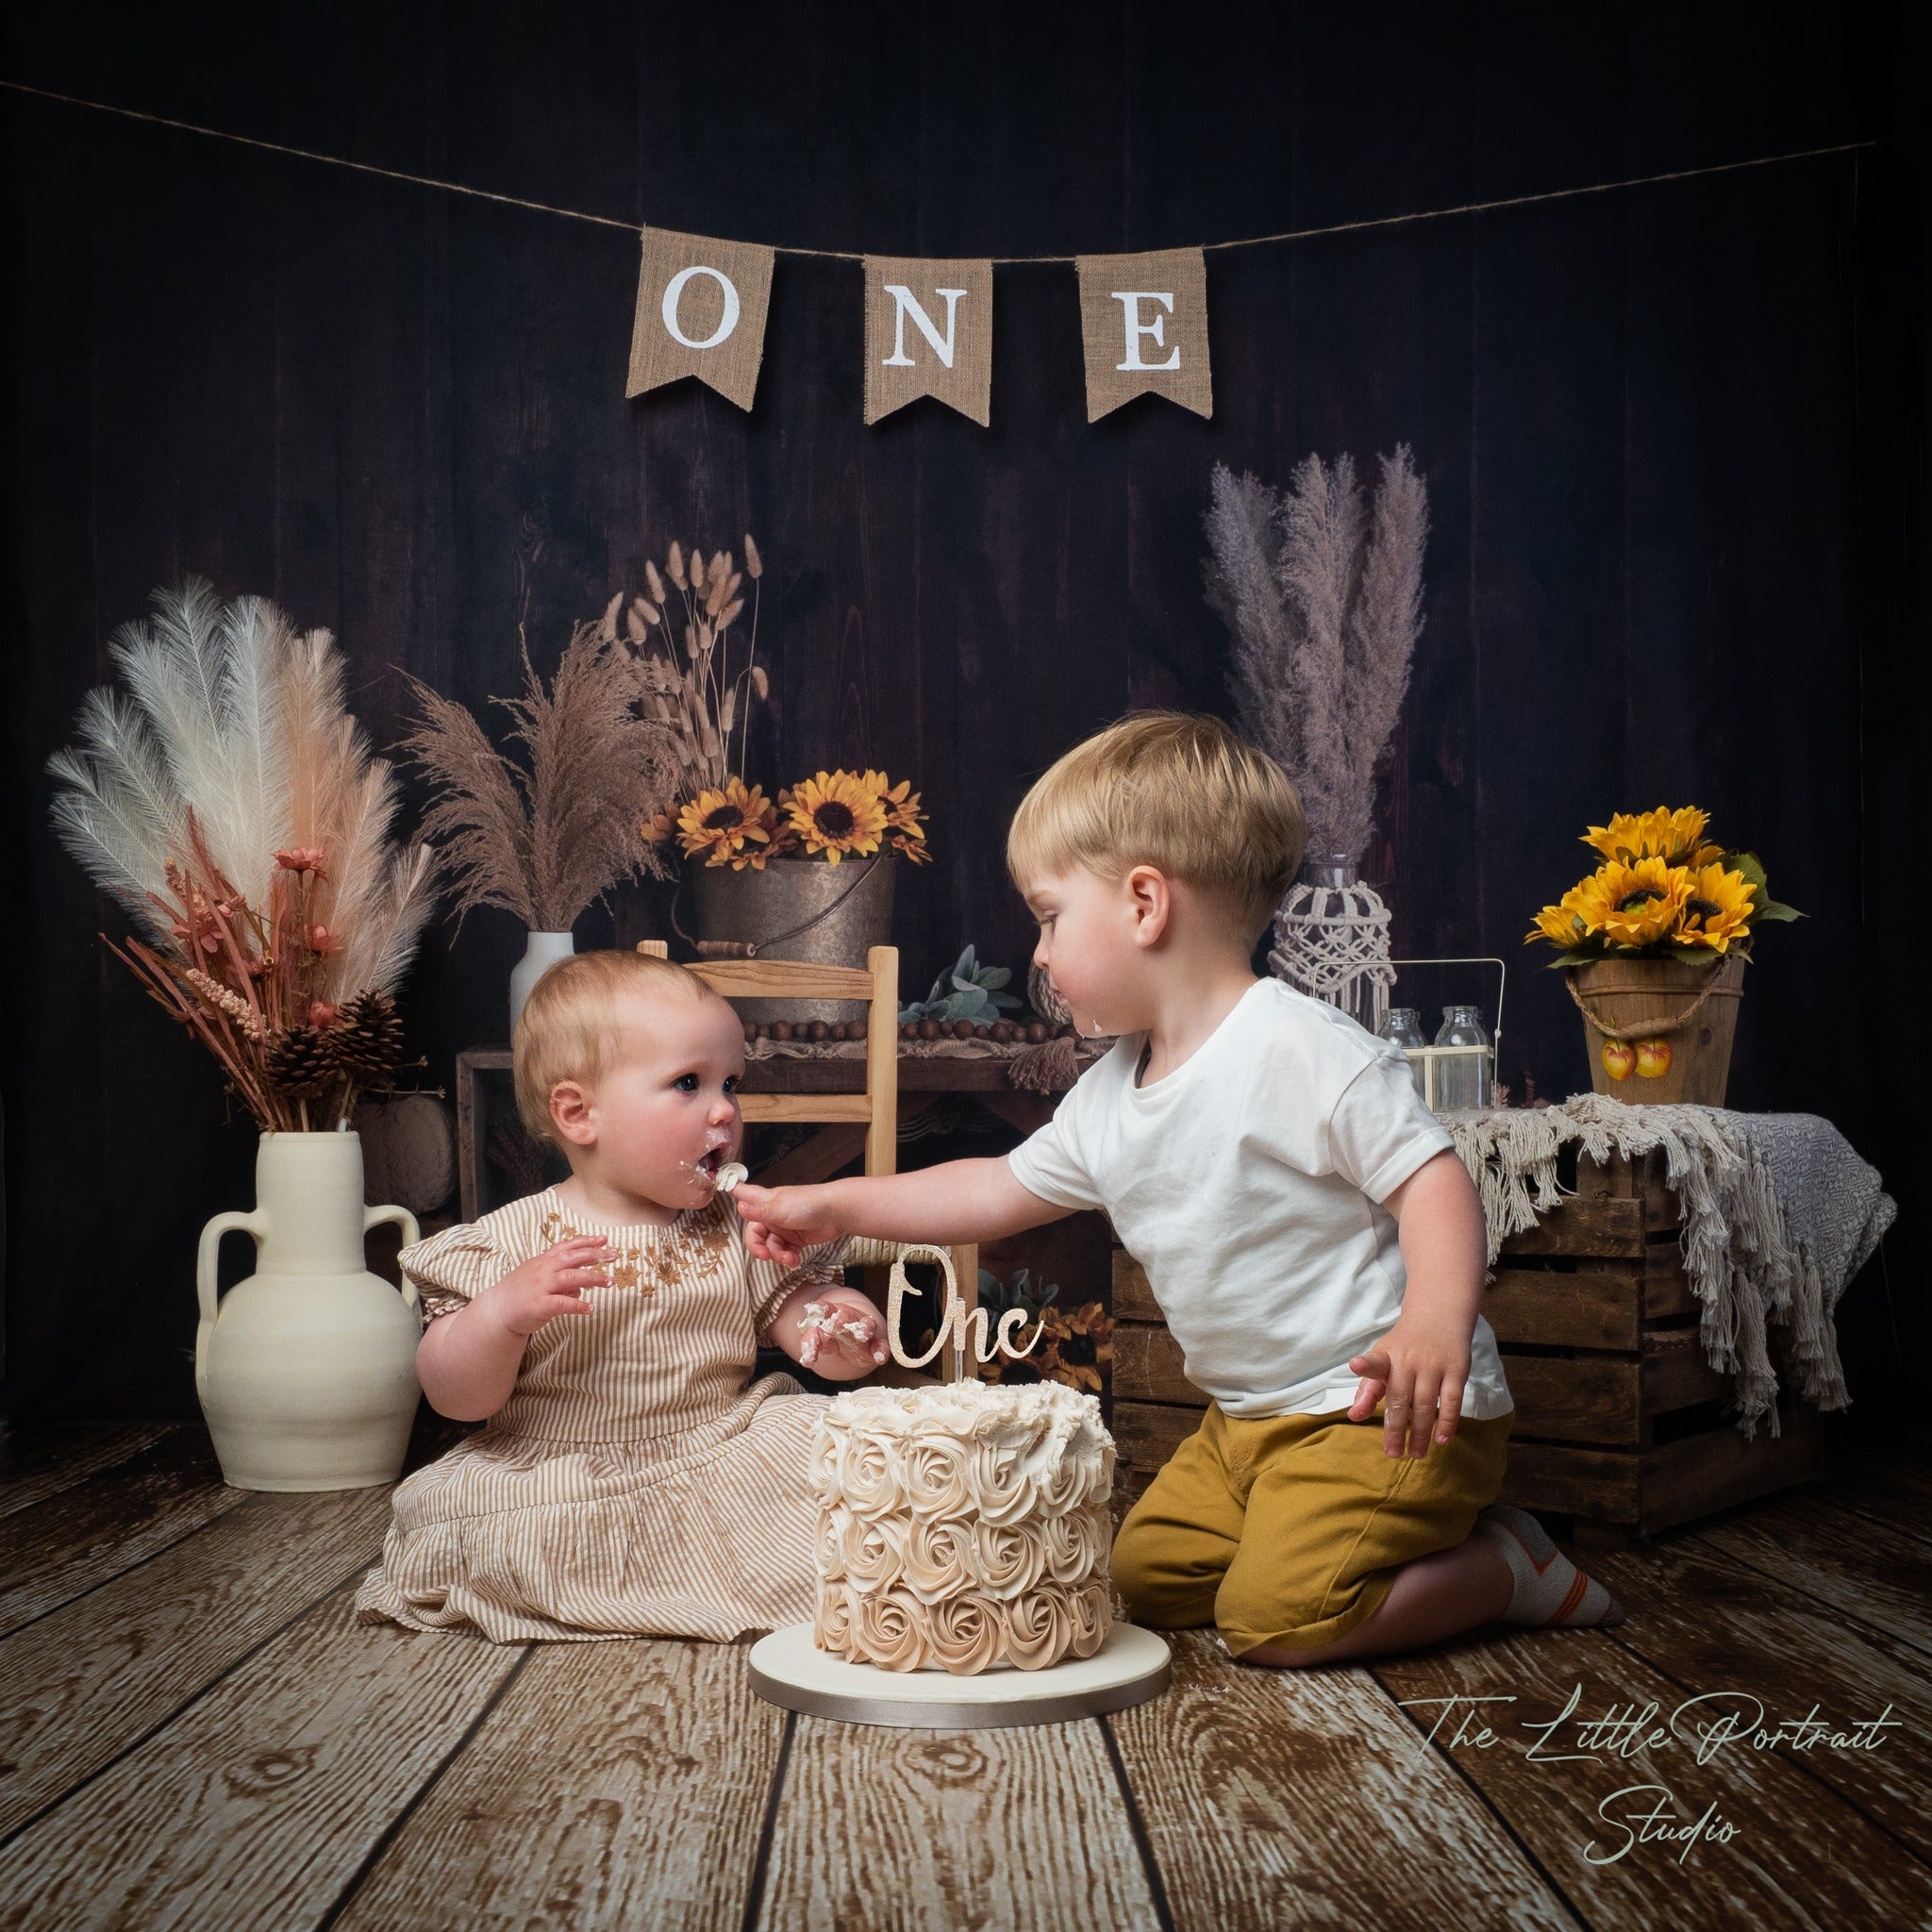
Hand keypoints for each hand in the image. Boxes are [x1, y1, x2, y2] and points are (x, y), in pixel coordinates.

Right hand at [479, 1236, 611, 1337]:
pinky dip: (578, 1305)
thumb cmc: (520, 1292)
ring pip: (571, 1278)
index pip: (567, 1247)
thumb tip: (581, 1285)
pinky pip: (562, 1303)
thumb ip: (560, 1277)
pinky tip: (590, 1308)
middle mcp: (544, 1270)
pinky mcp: (540, 1305)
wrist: (497, 1310)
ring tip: (609, 1282)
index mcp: (543, 1261)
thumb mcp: (538, 1277)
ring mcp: (542, 1287)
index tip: (604, 1239)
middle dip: (595, 1256)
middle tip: (614, 1256)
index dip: (586, 1242)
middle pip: (573, 1258)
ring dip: (592, 1278)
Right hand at [733, 1182, 844, 1268]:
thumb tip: (739, 1207)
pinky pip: (784, 1252)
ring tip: (788, 1259)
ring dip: (777, 1255)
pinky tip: (795, 1261)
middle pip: (755, 1233)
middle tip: (765, 1256)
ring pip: (770, 1246)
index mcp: (765, 1201)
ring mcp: (783, 1227)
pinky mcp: (796, 1239)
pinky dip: (787, 1258)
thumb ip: (759, 1212)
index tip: (726, 1192)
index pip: (744, 1194)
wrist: (837, 1213)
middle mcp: (771, 1214)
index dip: (736, 1195)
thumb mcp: (780, 1209)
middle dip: (758, 1247)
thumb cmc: (806, 1205)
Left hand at [788, 1284, 889, 1376]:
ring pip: (867, 1326)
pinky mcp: (876, 1343)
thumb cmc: (832, 1335)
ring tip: (863, 1333)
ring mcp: (864, 1330)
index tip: (814, 1311)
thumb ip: (811, 1345)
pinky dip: (881, 1350)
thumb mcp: (817, 1338)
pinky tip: (879, 1357)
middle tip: (835, 1322)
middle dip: (841, 1319)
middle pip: (846, 1316)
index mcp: (831, 1313)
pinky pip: (881, 1345)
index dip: (820, 1310)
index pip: (824, 1309)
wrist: (853, 1331)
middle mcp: (850, 1318)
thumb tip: (806, 1359)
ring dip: (865, 1328)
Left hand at [1348, 1314, 1469, 1458]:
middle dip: (1396, 1428)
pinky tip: (1442, 1439)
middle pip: (1401, 1398)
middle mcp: (1409, 1360)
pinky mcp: (1456, 1370)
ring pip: (1426, 1404)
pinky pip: (1452, 1400)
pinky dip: (1448, 1421)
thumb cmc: (1404, 1346)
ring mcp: (1434, 1365)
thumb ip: (1368, 1389)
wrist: (1438, 1316)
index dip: (1365, 1365)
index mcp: (1387, 1356)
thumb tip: (1354, 1416)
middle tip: (1394, 1453)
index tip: (1356, 1365)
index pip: (1375, 1361)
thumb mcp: (1382, 1360)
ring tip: (1417, 1454)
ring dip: (1421, 1432)